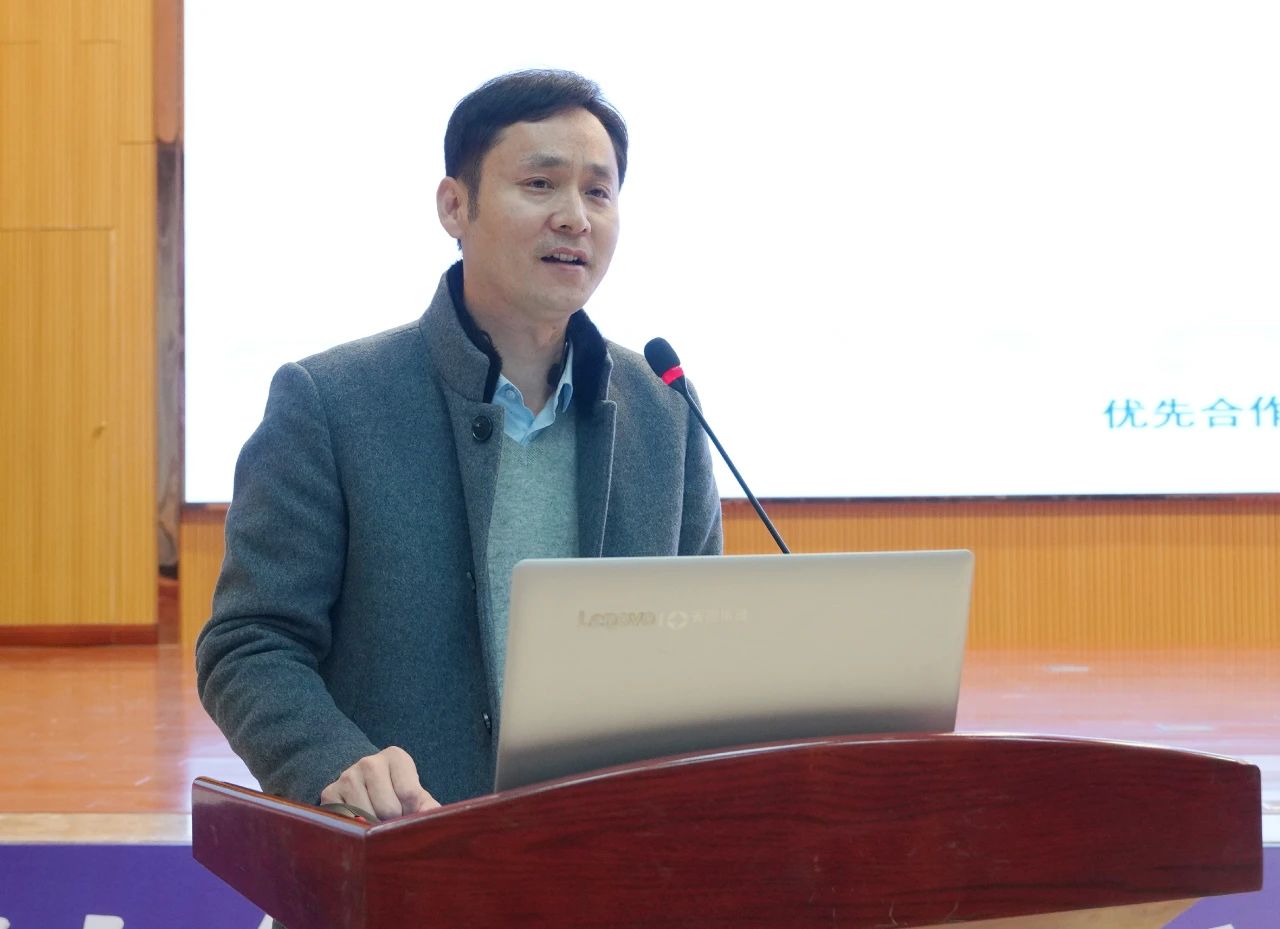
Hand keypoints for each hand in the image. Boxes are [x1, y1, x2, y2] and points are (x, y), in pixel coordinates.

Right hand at [319, 746, 439, 820]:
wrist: (364, 786)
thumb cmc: (395, 793)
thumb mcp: (415, 795)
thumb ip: (427, 806)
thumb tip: (433, 818)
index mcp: (395, 757)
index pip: (409, 793)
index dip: (410, 811)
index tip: (407, 811)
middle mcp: (369, 761)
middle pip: (388, 808)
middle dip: (391, 820)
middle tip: (390, 818)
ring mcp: (347, 776)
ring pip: (366, 817)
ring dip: (372, 826)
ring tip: (375, 819)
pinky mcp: (330, 793)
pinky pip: (346, 821)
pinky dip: (354, 828)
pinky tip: (358, 821)